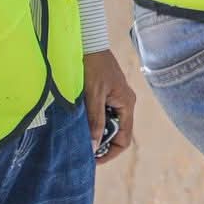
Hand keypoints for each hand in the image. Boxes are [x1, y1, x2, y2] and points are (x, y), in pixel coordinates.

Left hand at [83, 49, 137, 166]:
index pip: (124, 139)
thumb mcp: (93, 95)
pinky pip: (102, 114)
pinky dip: (92, 121)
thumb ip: (95, 120)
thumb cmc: (93, 66)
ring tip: (77, 135)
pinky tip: (78, 122)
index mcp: (126, 104)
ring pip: (108, 124)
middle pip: (116, 133)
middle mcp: (124, 103)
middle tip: (80, 149)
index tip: (92, 159)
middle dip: (100, 143)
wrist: (89, 43)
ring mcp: (116, 98)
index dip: (110, 152)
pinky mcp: (106, 94)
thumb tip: (94, 146)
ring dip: (94, 131)